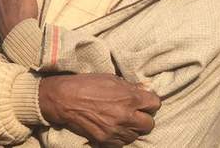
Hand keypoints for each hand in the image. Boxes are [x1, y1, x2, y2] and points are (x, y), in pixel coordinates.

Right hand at [38, 74, 160, 146]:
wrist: (64, 99)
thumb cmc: (86, 84)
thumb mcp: (109, 78)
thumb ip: (129, 87)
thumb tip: (143, 90)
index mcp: (130, 98)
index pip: (155, 104)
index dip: (149, 102)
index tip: (143, 102)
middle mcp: (126, 116)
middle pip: (149, 124)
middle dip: (143, 118)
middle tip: (133, 113)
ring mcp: (117, 131)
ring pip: (135, 135)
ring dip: (130, 128)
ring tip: (120, 120)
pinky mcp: (106, 141)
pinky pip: (122, 143)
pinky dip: (119, 136)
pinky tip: (112, 127)